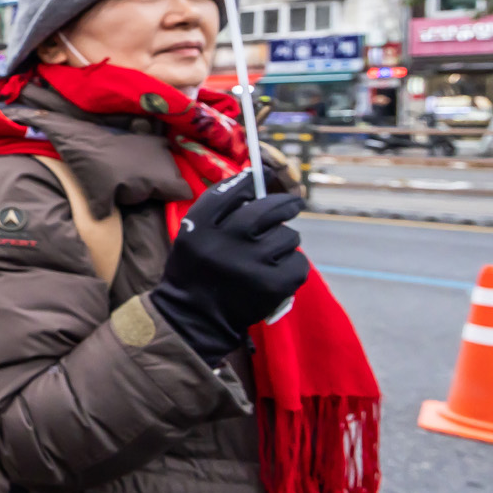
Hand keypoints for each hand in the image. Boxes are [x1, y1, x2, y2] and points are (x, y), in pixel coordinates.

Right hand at [150, 174, 308, 364]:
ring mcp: (250, 265)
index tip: (264, 174)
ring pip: (288, 236)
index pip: (232, 192)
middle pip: (268, 209)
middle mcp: (225, 242)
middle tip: (292, 204)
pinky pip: (299, 262)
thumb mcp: (193, 235)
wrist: (195, 318)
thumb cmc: (197, 271)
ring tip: (272, 253)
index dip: (253, 178)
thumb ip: (217, 210)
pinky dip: (292, 265)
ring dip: (285, 241)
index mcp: (200, 227)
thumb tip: (257, 181)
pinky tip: (278, 272)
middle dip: (286, 204)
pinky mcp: (272, 286)